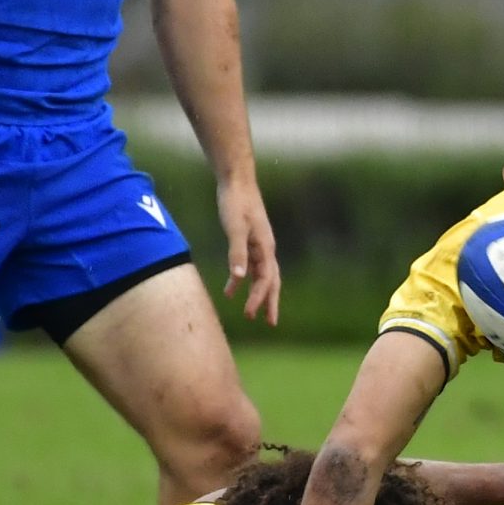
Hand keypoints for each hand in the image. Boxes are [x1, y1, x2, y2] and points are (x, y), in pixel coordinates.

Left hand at [217, 174, 279, 323]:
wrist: (236, 182)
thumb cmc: (236, 203)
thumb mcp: (235, 228)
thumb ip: (237, 252)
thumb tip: (240, 277)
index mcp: (266, 247)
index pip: (266, 279)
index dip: (260, 298)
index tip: (251, 313)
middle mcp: (266, 249)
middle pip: (272, 281)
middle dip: (270, 302)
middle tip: (270, 322)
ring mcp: (259, 245)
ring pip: (261, 276)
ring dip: (257, 294)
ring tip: (250, 313)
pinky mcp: (249, 241)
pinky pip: (249, 267)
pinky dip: (242, 280)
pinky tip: (231, 289)